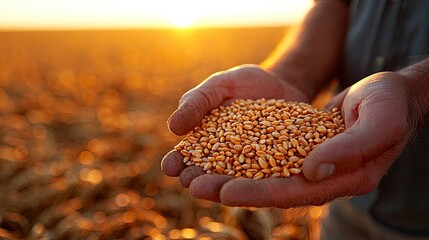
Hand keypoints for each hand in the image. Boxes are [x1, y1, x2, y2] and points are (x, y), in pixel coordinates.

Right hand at [161, 64, 307, 187]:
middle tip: (193, 185)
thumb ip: (195, 104)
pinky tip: (263, 184)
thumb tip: (173, 127)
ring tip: (222, 193)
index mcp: (204, 144)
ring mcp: (253, 166)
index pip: (186, 158)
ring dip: (230, 188)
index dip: (176, 163)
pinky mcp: (279, 167)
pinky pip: (273, 175)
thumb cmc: (242, 84)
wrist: (282, 82)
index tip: (170, 167)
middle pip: (209, 176)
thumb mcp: (216, 87)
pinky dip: (268, 180)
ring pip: (239, 182)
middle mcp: (226, 162)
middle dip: (201, 182)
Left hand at [178, 71, 414, 207]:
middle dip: (232, 188)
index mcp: (344, 179)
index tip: (225, 192)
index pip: (295, 192)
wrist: (388, 92)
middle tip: (196, 186)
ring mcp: (308, 162)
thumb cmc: (390, 104)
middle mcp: (321, 177)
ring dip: (228, 173)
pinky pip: (265, 152)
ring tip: (194, 172)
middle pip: (270, 187)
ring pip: (262, 171)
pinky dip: (240, 153)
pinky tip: (215, 151)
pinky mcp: (298, 146)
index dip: (259, 193)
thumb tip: (312, 171)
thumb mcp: (380, 122)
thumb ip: (351, 148)